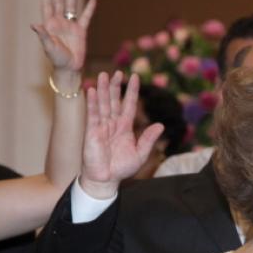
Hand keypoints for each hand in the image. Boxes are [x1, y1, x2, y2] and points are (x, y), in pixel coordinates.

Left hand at [31, 0, 95, 72]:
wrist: (70, 68)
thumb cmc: (57, 59)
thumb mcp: (48, 47)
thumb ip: (42, 35)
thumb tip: (34, 24)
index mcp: (50, 25)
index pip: (47, 6)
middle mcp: (60, 23)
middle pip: (59, 2)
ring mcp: (70, 26)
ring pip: (71, 7)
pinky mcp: (81, 31)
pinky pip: (85, 17)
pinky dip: (89, 9)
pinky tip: (93, 0)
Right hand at [79, 71, 163, 197]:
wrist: (106, 180)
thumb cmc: (122, 168)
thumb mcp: (140, 154)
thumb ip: (148, 139)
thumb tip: (160, 125)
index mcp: (125, 127)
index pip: (129, 105)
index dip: (132, 91)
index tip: (135, 76)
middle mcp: (113, 124)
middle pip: (114, 101)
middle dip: (115, 86)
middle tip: (117, 71)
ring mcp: (101, 127)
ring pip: (103, 104)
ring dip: (102, 90)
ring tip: (103, 75)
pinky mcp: (92, 132)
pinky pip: (92, 115)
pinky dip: (92, 103)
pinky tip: (91, 91)